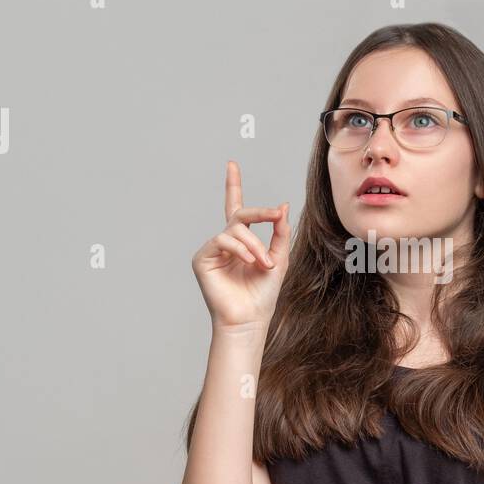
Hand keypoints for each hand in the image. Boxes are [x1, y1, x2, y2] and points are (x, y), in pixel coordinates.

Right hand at [191, 161, 290, 332]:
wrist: (249, 319)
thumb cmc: (262, 295)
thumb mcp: (279, 258)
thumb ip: (279, 232)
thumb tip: (282, 206)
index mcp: (241, 242)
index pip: (236, 208)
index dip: (232, 185)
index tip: (231, 165)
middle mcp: (225, 243)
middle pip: (239, 215)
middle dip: (260, 213)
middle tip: (275, 215)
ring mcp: (212, 250)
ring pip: (235, 229)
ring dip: (255, 245)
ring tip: (264, 264)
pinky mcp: (202, 259)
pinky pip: (222, 240)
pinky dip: (239, 249)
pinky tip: (248, 262)